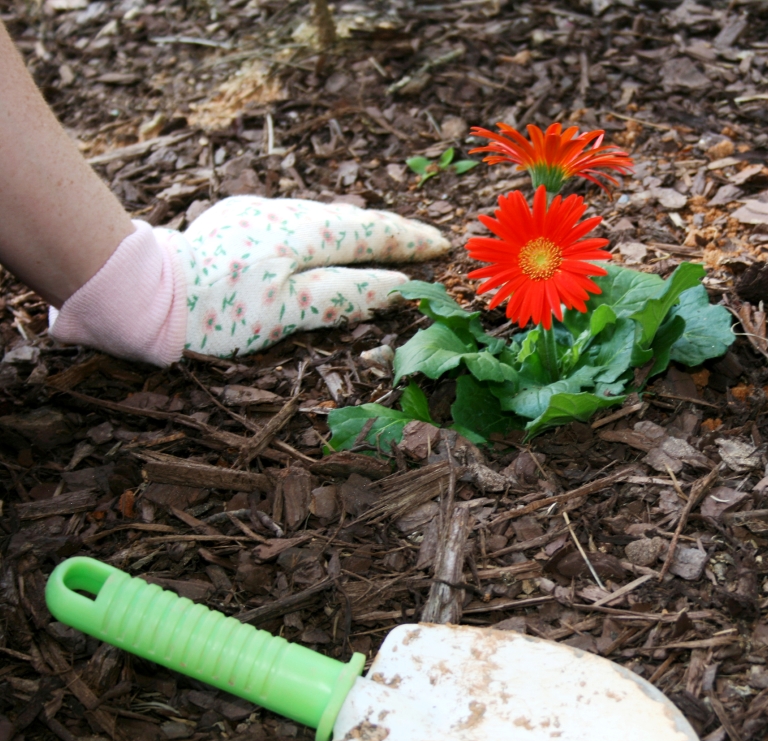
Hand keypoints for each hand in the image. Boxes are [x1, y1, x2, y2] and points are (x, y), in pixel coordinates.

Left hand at [163, 196, 448, 355]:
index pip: (370, 233)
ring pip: (319, 218)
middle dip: (387, 231)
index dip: (408, 242)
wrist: (138, 293)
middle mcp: (281, 214)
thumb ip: (346, 294)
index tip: (441, 247)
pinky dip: (320, 233)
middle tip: (420, 242)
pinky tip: (318, 245)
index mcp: (301, 234)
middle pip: (347, 219)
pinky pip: (292, 222)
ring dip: (354, 230)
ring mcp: (253, 214)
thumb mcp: (288, 312)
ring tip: (380, 242)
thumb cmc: (214, 312)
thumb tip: (397, 285)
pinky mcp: (230, 223)